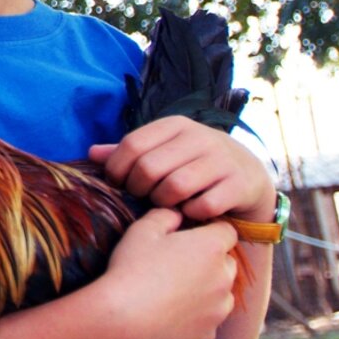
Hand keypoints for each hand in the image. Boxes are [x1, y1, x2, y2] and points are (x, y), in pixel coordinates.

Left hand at [89, 116, 275, 222]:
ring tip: (164, 204)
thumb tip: (91, 153)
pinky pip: (202, 205)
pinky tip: (189, 212)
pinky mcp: (239, 184)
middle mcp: (200, 137)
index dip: (118, 169)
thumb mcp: (163, 151)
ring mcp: (222, 160)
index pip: (132, 144)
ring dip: (163, 203)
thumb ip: (129, 152)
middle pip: (149, 167)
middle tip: (143, 197)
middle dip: (139, 189)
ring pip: (175, 187)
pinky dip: (191, 213)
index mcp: (175, 125)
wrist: (248, 175)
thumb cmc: (193, 163)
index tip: (119, 184)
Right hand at [101, 208, 238, 338]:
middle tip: (179, 262)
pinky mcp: (209, 333)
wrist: (123, 318)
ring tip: (174, 290)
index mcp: (211, 247)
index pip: (226, 231)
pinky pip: (209, 319)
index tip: (189, 235)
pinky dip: (197, 315)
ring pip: (221, 293)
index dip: (209, 230)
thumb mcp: (143, 229)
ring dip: (207, 288)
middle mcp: (224, 277)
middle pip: (226, 262)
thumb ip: (166, 215)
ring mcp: (219, 309)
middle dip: (210, 260)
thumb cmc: (132, 268)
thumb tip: (177, 215)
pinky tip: (171, 312)